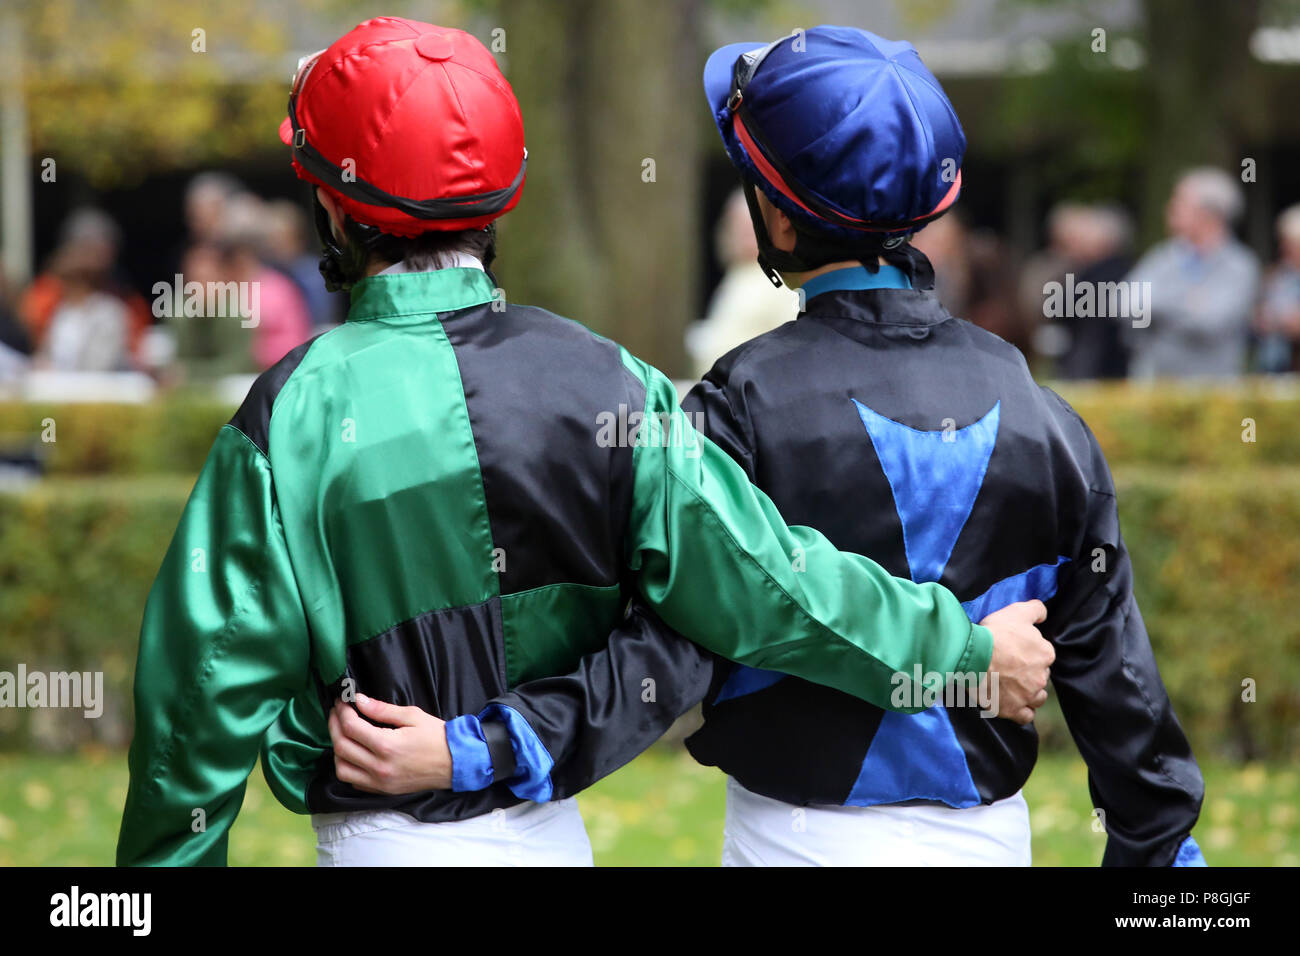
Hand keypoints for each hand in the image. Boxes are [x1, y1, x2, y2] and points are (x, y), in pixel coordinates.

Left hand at [327, 694, 451, 793]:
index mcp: (387, 745)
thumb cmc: (437, 737)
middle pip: (341, 747)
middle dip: (334, 726)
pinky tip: (353, 753)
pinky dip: (347, 767)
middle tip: (337, 712)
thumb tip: (359, 700)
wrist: (456, 763)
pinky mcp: (382, 790)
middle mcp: (379, 767)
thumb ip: (382, 709)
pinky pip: (353, 782)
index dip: (342, 711)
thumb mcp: (412, 716)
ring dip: (337, 749)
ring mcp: (379, 782)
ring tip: (342, 733)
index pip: (351, 727)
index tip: (342, 701)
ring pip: (342, 768)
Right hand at [980, 599, 1053, 725]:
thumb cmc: (994, 633)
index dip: (1030, 652)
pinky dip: (1022, 712)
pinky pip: (1025, 716)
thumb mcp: (1016, 612)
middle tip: (1010, 667)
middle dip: (1030, 673)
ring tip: (1013, 687)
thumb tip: (1044, 615)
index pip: (1044, 655)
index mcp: (1045, 653)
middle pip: (1040, 676)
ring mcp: (1028, 695)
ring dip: (1030, 693)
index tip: (1016, 651)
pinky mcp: (1013, 709)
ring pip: (1037, 698)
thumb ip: (1036, 610)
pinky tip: (1013, 704)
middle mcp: (1042, 676)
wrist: (972, 655)